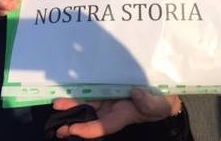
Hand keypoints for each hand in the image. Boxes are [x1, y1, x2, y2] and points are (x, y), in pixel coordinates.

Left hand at [52, 89, 181, 138]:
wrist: (163, 95)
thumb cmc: (162, 103)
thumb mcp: (159, 106)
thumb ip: (149, 103)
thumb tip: (135, 94)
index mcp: (122, 116)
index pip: (102, 127)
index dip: (87, 130)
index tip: (73, 129)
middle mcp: (113, 110)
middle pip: (90, 117)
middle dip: (74, 122)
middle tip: (58, 126)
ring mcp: (110, 100)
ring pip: (89, 104)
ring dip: (73, 105)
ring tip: (57, 105)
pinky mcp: (110, 89)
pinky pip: (94, 91)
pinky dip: (82, 92)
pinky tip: (70, 90)